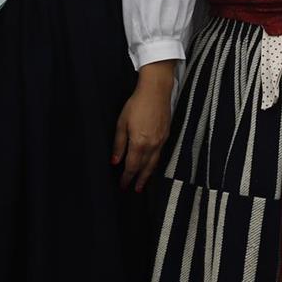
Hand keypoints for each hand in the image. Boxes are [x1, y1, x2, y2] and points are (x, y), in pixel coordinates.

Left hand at [113, 63, 176, 191]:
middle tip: (134, 190)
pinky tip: (151, 166)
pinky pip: (160, 155)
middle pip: (145, 168)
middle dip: (139, 180)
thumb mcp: (122, 123)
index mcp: (139, 143)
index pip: (132, 166)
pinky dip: (155, 164)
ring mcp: (161, 141)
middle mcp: (152, 145)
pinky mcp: (166, 136)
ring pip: (154, 163)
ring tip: (143, 184)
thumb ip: (119, 144)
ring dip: (148, 175)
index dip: (127, 177)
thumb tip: (115, 161)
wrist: (156, 91)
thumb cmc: (136, 104)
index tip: (123, 185)